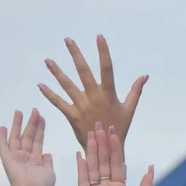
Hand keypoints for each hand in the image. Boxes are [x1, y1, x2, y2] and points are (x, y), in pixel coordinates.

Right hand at [0, 109, 56, 185]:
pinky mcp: (7, 159)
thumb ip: (48, 162)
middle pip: (28, 135)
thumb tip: (47, 154)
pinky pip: (3, 146)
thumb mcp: (49, 172)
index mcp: (35, 159)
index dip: (40, 129)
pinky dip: (3, 137)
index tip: (42, 117)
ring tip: (19, 112)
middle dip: (31, 122)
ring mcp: (15, 157)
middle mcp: (25, 156)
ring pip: (17, 137)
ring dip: (17, 125)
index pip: (38, 140)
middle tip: (34, 110)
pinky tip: (3, 127)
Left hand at [40, 35, 147, 150]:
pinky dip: (49, 94)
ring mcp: (81, 106)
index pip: (107, 68)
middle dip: (75, 54)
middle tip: (67, 39)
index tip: (99, 36)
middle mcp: (94, 97)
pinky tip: (40, 85)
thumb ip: (135, 91)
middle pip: (83, 71)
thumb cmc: (119, 128)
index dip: (103, 52)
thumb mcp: (129, 109)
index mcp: (108, 94)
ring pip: (67, 85)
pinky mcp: (72, 115)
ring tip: (47, 60)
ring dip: (57, 72)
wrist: (106, 149)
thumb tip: (145, 75)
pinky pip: (59, 103)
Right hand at [76, 122, 153, 185]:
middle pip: (103, 161)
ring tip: (91, 133)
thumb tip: (151, 168)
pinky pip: (82, 180)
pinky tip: (80, 154)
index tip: (114, 132)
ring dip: (92, 150)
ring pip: (93, 166)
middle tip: (100, 125)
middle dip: (102, 143)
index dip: (115, 148)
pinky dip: (81, 167)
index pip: (116, 163)